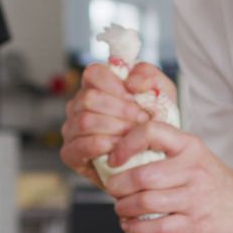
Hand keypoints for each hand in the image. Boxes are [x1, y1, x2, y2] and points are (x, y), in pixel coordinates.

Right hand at [59, 62, 157, 186]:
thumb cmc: (153, 124)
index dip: (114, 84)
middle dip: (120, 110)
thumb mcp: (161, 94)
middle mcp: (79, 106)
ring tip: (133, 136)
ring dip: (115, 128)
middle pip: (89, 98)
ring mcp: (72, 129)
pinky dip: (103, 145)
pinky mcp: (71, 153)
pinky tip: (120, 148)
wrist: (155, 160)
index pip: (93, 73)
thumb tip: (131, 81)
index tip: (134, 97)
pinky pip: (81, 145)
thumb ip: (149, 76)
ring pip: (85, 121)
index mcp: (97, 87)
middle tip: (141, 120)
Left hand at [102, 120, 232, 232]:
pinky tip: (130, 227)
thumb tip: (121, 159)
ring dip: (124, 208)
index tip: (113, 159)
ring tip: (121, 209)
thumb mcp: (194, 156)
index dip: (125, 144)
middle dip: (118, 186)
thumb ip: (165, 152)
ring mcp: (194, 198)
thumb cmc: (212, 182)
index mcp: (189, 146)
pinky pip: (156, 228)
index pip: (151, 132)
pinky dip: (135, 229)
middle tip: (114, 190)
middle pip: (142, 176)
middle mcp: (192, 169)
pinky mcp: (194, 224)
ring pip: (145, 202)